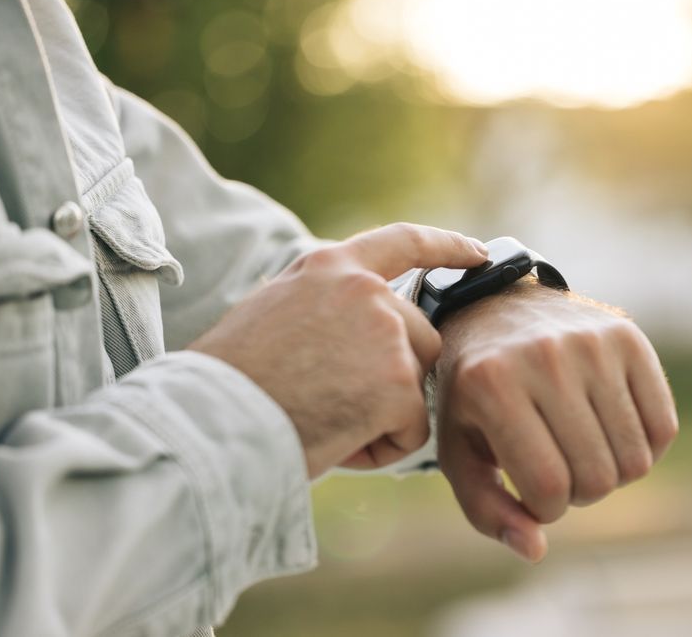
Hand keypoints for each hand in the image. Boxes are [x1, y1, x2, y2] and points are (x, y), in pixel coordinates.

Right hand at [189, 223, 487, 477]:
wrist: (211, 419)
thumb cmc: (231, 380)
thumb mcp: (276, 314)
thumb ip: (329, 308)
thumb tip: (369, 332)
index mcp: (331, 267)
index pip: (404, 243)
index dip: (447, 246)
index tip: (480, 252)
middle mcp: (366, 290)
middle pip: (420, 338)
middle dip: (395, 377)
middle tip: (333, 403)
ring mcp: (387, 333)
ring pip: (416, 384)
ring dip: (384, 413)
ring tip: (324, 420)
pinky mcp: (398, 382)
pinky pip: (411, 429)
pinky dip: (379, 447)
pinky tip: (334, 442)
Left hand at [435, 280, 677, 561]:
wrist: (497, 311)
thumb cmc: (475, 394)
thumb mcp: (459, 448)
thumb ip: (486, 509)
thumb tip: (535, 549)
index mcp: (491, 386)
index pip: (549, 488)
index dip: (545, 510)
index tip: (532, 491)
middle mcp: (544, 357)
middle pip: (597, 477)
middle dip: (579, 494)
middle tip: (558, 468)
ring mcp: (591, 343)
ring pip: (636, 460)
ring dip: (611, 474)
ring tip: (580, 450)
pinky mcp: (628, 337)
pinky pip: (664, 428)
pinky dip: (644, 448)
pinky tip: (610, 432)